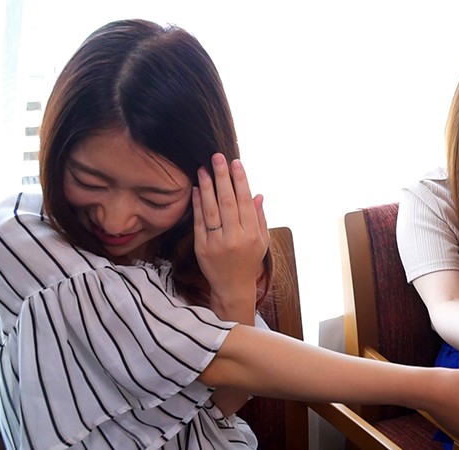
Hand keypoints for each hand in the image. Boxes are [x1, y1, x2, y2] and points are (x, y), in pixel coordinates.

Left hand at [192, 153, 268, 321]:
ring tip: (203, 169)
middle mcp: (235, 238)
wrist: (233, 287)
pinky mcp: (202, 248)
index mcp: (252, 235)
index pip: (245, 203)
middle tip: (217, 158)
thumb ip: (259, 217)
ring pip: (212, 211)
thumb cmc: (249, 261)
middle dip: (223, 178)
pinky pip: (199, 223)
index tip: (236, 163)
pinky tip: (197, 189)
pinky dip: (198, 205)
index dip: (240, 181)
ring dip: (207, 188)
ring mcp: (217, 243)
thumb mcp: (262, 241)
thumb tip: (257, 194)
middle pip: (228, 203)